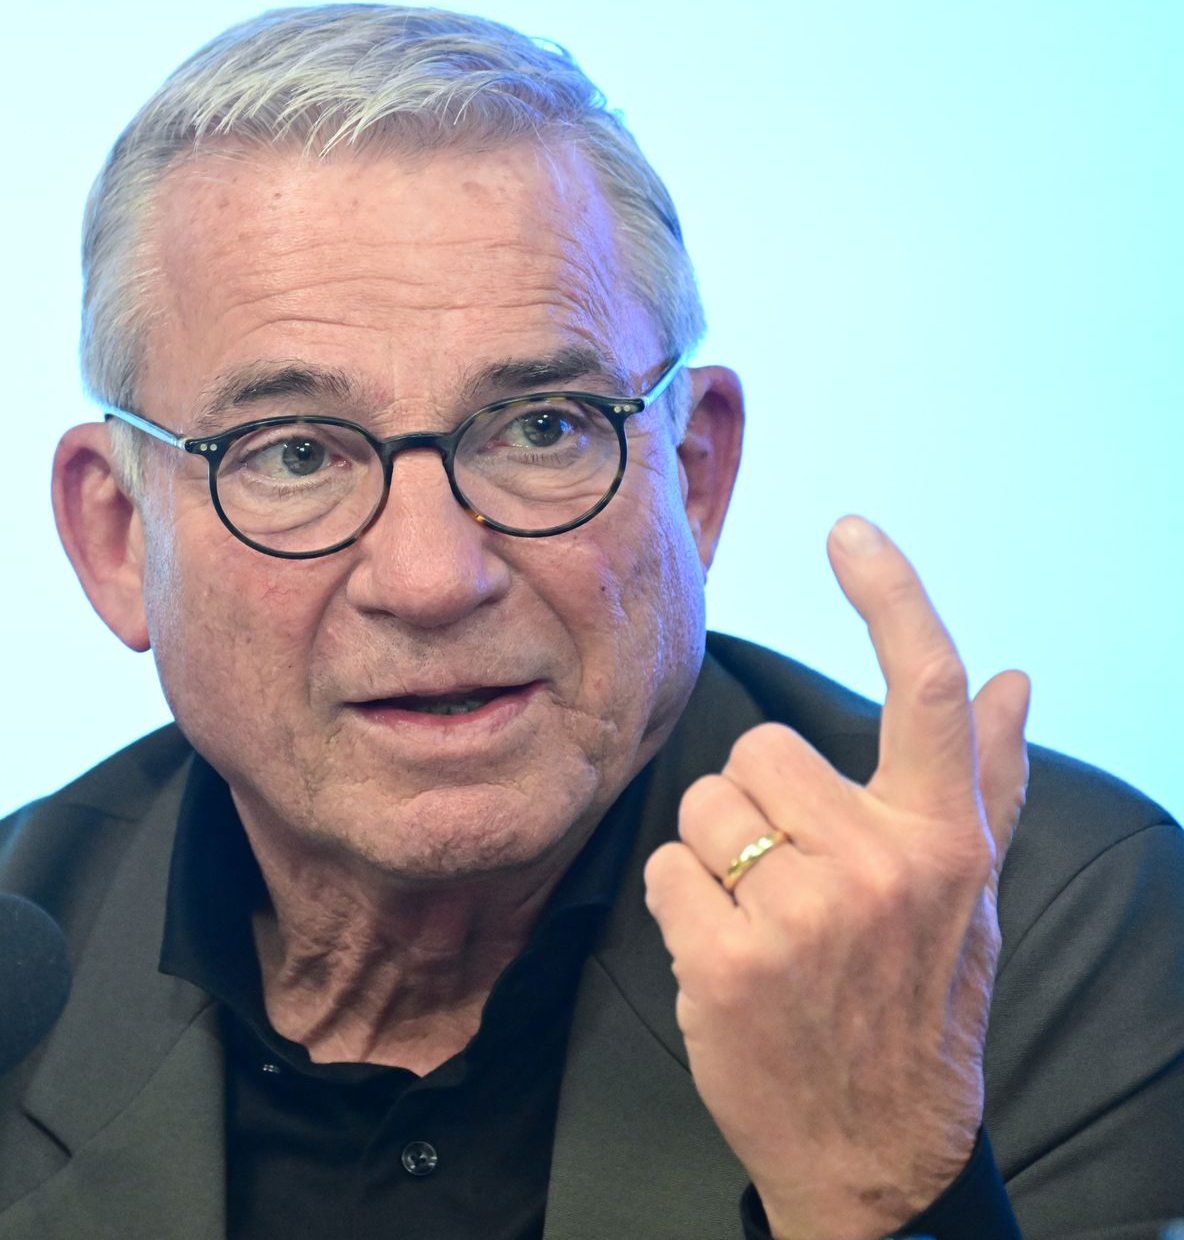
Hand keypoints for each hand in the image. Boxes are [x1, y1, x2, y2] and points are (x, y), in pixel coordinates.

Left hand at [642, 516, 1030, 1239]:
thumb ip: (984, 781)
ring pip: (701, 805)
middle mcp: (882, 867)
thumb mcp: (969, 897)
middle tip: (791, 883)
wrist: (875, 1150)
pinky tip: (726, 960)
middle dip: (755, 806)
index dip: (891, 596)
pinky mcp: (727, 961)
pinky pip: (664, 869)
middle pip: (756, 749)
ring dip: (714, 856)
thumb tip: (1012, 675)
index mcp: (945, 841)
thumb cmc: (916, 1005)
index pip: (925, 692)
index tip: (849, 526)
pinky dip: (680, 908)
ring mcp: (803, 916)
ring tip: (764, 925)